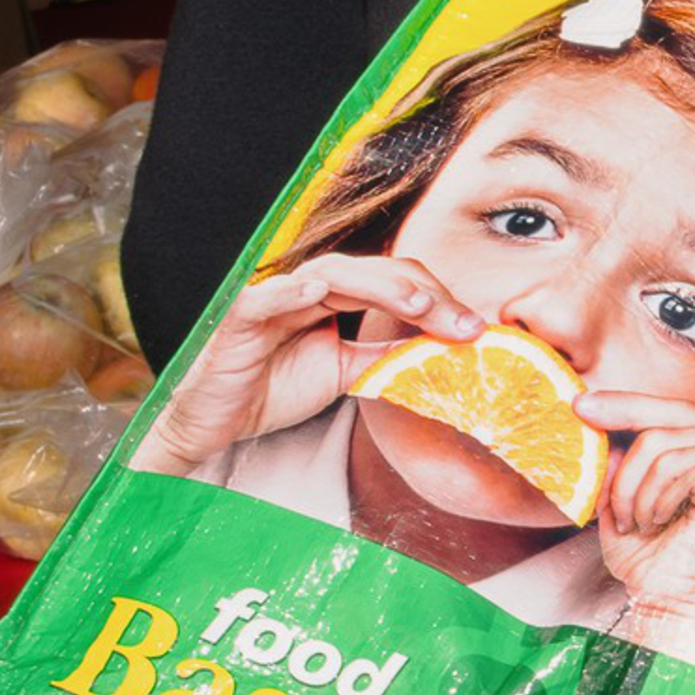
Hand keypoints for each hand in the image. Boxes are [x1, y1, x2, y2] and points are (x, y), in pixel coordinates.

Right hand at [131, 254, 477, 477]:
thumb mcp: (350, 372)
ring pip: (331, 275)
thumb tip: (446, 351)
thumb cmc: (277, 387)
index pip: (396, 284)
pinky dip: (290, 292)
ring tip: (416, 304)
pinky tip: (317, 293)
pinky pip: (266, 298)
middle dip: (423, 293)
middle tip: (462, 321)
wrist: (218, 421)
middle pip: (375, 273)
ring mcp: (275, 299)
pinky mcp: (239, 318)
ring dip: (378, 286)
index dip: (438, 301)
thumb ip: (391, 356)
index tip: (477, 329)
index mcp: (337, 297)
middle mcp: (310, 289)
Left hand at [584, 391, 694, 678]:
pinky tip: (660, 522)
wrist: (672, 600)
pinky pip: (687, 469)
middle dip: (626, 470)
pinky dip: (659, 499)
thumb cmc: (653, 556)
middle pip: (665, 422)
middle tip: (620, 511)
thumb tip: (599, 421)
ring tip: (642, 524)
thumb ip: (616, 458)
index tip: (582, 405)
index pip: (670, 407)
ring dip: (639, 493)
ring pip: (668, 449)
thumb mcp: (620, 497)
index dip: (626, 405)